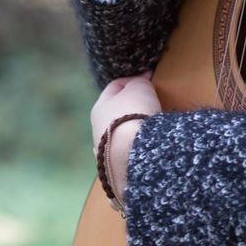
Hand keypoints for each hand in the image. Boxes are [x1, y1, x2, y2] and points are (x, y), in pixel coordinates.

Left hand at [91, 70, 161, 204]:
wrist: (133, 152)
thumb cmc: (134, 113)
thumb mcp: (139, 87)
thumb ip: (139, 81)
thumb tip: (141, 79)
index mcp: (99, 107)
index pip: (114, 87)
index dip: (132, 79)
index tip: (148, 78)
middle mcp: (96, 129)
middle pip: (114, 112)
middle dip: (129, 106)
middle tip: (148, 102)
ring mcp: (103, 152)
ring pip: (117, 135)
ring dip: (129, 129)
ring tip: (146, 127)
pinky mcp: (112, 168)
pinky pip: (123, 153)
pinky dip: (131, 149)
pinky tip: (140, 149)